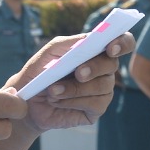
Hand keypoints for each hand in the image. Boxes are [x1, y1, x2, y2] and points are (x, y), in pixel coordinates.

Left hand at [7, 33, 136, 131]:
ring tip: (53, 91)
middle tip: (78, 73)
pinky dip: (74, 101)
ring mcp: (103, 90)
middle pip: (112, 65)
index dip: (122, 43)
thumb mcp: (50, 52)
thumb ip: (70, 43)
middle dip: (95, 68)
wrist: (27, 101)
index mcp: (96, 51)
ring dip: (76, 88)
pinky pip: (95, 103)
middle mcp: (103, 70)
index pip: (122, 42)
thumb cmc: (39, 72)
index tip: (111, 48)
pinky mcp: (97, 109)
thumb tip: (90, 40)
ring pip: (103, 86)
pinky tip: (58, 101)